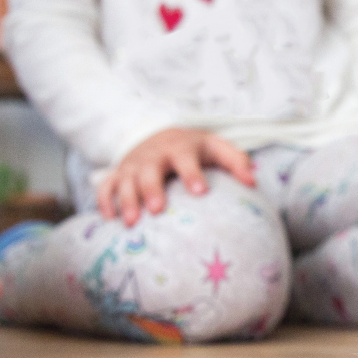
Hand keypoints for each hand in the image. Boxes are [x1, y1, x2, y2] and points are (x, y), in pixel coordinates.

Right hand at [98, 128, 254, 225]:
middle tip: (158, 210)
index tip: (200, 191)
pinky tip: (110, 220)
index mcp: (179, 147)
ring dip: (127, 200)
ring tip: (131, 223)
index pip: (186, 158)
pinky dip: (105, 201)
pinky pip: (106, 187)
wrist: (159, 135)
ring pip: (125, 181)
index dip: (192, 173)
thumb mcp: (216, 147)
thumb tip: (252, 181)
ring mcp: (133, 165)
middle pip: (149, 171)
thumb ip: (236, 161)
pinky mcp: (118, 174)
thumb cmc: (194, 150)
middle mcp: (153, 155)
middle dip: (152, 189)